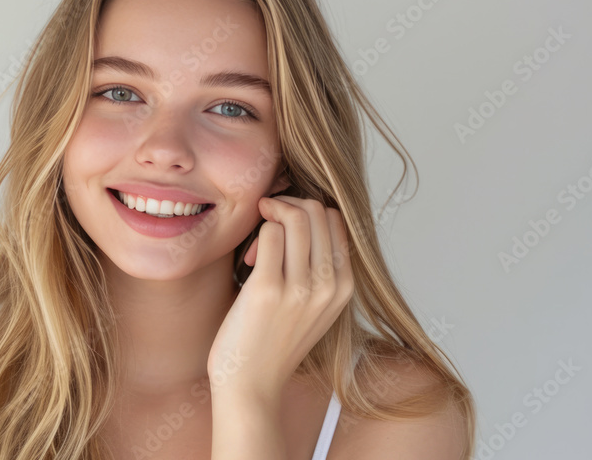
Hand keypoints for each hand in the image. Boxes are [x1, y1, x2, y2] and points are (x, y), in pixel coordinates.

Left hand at [207, 195, 354, 405]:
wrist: (251, 386)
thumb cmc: (273, 341)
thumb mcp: (312, 306)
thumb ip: (317, 268)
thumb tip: (301, 215)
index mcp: (343, 287)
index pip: (335, 219)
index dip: (306, 211)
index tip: (283, 230)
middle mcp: (328, 286)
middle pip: (317, 211)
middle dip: (287, 205)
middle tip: (266, 225)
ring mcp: (301, 288)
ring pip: (295, 217)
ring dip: (270, 215)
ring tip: (256, 246)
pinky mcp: (268, 290)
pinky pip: (268, 233)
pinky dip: (257, 233)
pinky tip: (248, 257)